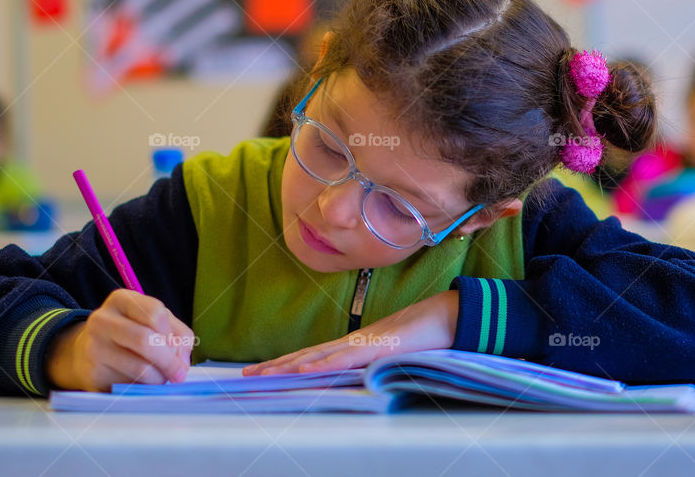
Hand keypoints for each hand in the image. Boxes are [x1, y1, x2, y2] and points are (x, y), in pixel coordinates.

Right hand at [46, 289, 193, 391]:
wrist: (85, 353)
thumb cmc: (129, 335)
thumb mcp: (153, 322)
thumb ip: (177, 334)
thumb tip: (182, 360)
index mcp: (121, 300)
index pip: (156, 312)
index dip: (172, 335)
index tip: (178, 350)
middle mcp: (103, 319)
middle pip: (145, 340)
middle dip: (169, 361)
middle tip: (179, 374)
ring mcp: (94, 347)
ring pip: (140, 367)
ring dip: (158, 378)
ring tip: (160, 378)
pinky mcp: (93, 373)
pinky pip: (128, 385)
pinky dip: (142, 387)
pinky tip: (141, 383)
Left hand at [242, 290, 458, 375]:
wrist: (447, 317)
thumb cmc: (422, 335)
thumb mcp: (390, 354)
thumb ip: (371, 363)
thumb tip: (355, 376)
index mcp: (354, 346)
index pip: (313, 357)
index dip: (286, 364)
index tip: (262, 370)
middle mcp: (352, 343)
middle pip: (307, 356)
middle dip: (276, 365)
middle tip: (247, 374)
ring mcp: (364, 344)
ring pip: (320, 357)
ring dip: (290, 366)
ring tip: (265, 374)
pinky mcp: (379, 347)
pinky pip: (347, 358)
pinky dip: (325, 365)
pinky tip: (307, 371)